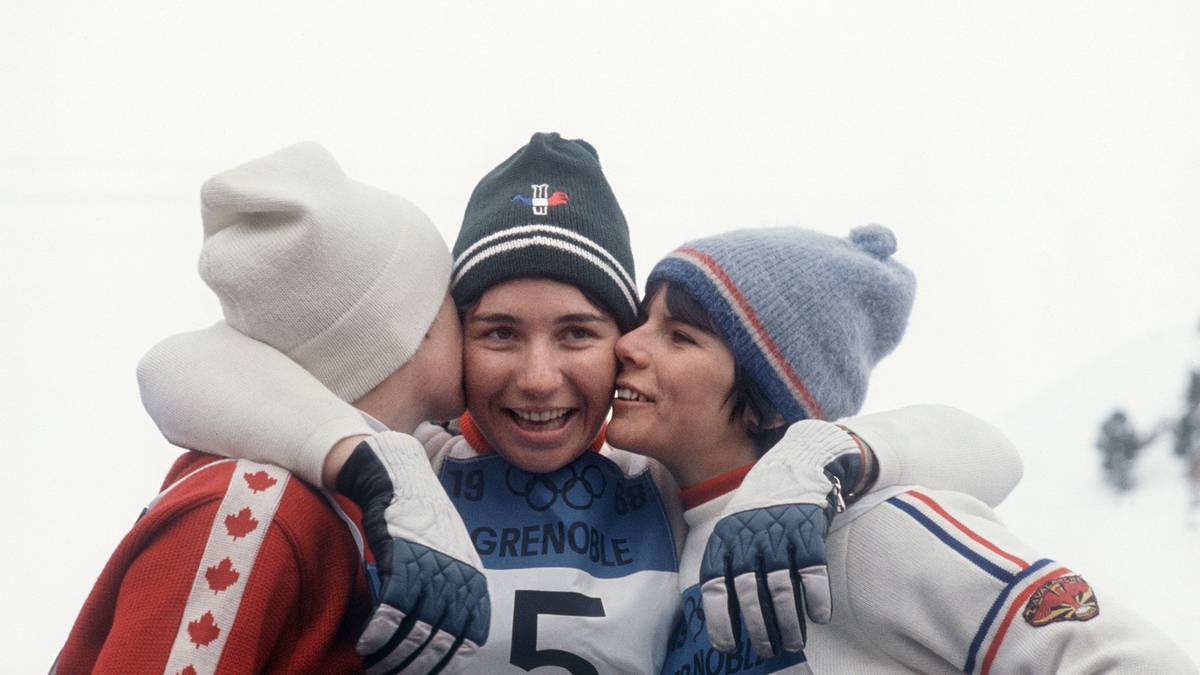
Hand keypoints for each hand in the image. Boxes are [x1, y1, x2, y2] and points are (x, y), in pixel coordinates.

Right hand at [337, 432, 489, 673]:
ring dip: (391, 654)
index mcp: (473, 577)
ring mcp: (431, 565)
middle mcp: (458, 574)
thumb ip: (451, 590)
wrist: (399, 477)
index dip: (447, 662)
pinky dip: (378, 632)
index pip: (471, 636)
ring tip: (374, 664)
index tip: (425, 673)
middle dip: (414, 664)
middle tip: (391, 673)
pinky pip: (391, 608)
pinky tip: (367, 643)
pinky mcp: (402, 557)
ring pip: (414, 628)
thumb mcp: (449, 554)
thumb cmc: (421, 520)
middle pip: (440, 639)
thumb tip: (444, 635)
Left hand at [699, 420, 866, 657]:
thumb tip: (728, 614)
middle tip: (765, 649)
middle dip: (756, 627)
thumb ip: (730, 561)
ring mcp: (778, 531)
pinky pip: (811, 570)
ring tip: (792, 643)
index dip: (719, 618)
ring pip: (779, 586)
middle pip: (747, 591)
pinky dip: (816, 596)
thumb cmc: (763, 505)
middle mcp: (748, 536)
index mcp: (725, 538)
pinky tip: (819, 616)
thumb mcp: (736, 526)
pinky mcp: (807, 528)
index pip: (715, 585)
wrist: (798, 461)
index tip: (726, 646)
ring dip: (787, 620)